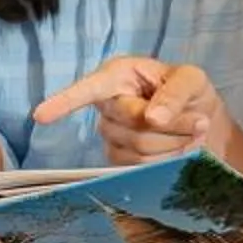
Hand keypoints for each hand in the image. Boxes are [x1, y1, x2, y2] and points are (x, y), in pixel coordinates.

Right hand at [32, 56, 234, 164]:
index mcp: (117, 76)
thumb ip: (174, 94)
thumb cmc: (190, 91)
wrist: (202, 118)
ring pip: (139, 149)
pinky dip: (170, 158)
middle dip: (171, 126)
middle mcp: (108, 105)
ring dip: (175, 143)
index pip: (87, 90)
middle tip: (199, 121)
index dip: (64, 102)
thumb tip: (152, 117)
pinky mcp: (121, 159)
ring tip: (194, 131)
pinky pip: (142, 166)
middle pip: (131, 124)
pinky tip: (183, 148)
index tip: (40, 116)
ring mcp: (112, 135)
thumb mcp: (191, 79)